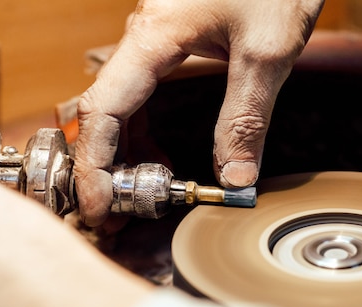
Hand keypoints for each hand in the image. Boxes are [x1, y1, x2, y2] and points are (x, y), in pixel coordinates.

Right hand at [74, 0, 324, 226]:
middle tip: (118, 214)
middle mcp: (142, 39)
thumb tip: (235, 178)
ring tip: (141, 196)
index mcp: (153, 37)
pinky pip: (141, 97)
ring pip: (121, 107)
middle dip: (105, 168)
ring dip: (125, 155)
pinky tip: (160, 159)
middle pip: (104, 113)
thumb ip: (245, 117)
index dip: (95, 165)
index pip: (105, 111)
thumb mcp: (266, 52)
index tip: (99, 206)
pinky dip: (144, 134)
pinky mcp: (170, 45)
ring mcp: (153, 41)